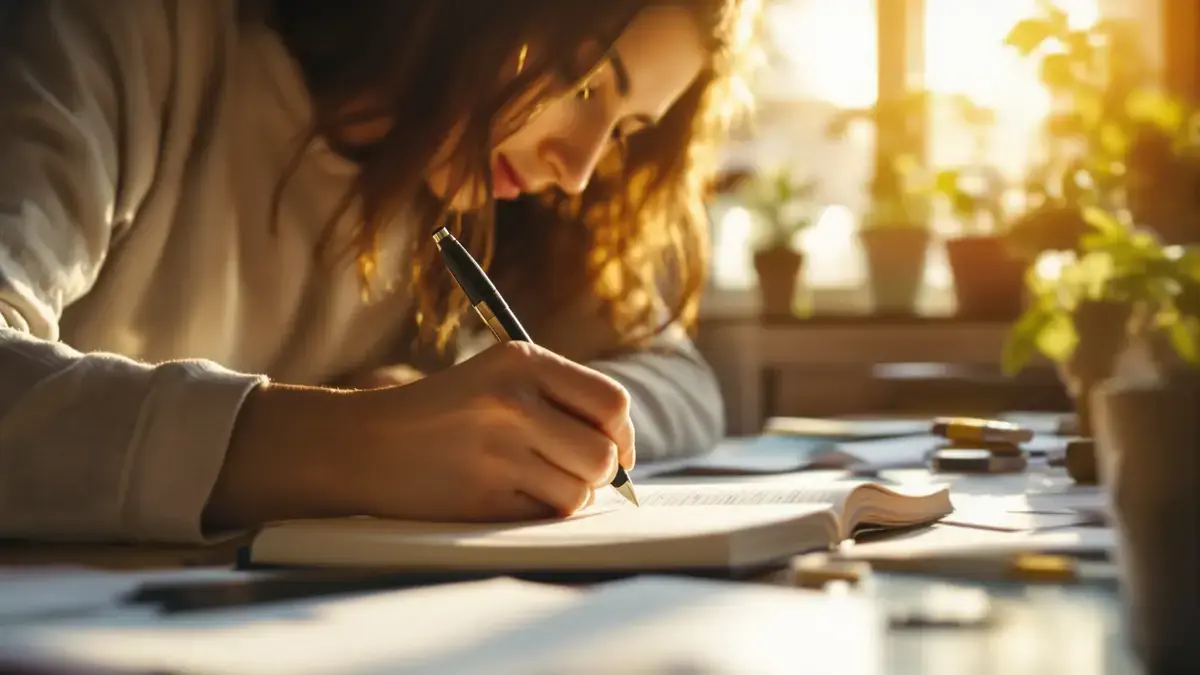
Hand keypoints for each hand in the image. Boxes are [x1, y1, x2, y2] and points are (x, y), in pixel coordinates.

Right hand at [208, 342, 634, 528]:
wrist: (366, 444)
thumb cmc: (446, 412)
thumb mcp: (501, 377)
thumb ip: (562, 400)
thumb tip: (624, 456)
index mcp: (522, 361)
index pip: (612, 403)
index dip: (622, 434)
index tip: (614, 448)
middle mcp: (514, 401)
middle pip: (604, 454)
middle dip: (599, 471)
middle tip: (574, 470)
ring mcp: (499, 452)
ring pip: (580, 492)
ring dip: (567, 495)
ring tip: (532, 480)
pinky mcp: (483, 498)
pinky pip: (544, 516)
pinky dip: (535, 513)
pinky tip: (504, 494)